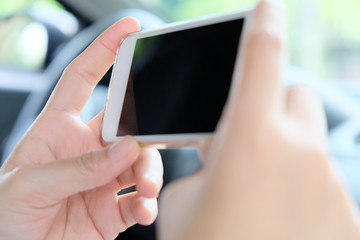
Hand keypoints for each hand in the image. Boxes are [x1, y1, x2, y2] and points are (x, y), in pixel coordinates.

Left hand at [0, 17, 162, 239]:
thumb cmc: (4, 216)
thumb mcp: (29, 184)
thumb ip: (79, 166)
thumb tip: (126, 149)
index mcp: (58, 130)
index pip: (82, 79)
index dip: (104, 51)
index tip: (129, 29)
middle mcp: (86, 150)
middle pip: (129, 124)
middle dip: (148, 129)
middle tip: (157, 136)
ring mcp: (103, 179)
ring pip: (142, 161)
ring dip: (151, 172)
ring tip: (146, 189)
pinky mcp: (113, 209)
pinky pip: (140, 200)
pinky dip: (147, 204)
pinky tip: (143, 210)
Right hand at [158, 0, 359, 238]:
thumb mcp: (182, 198)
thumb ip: (202, 163)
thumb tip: (218, 148)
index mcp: (251, 138)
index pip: (262, 57)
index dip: (263, 25)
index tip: (269, 6)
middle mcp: (299, 151)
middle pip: (296, 96)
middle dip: (273, 102)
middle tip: (250, 130)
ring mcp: (330, 183)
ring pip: (310, 142)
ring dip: (286, 150)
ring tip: (260, 188)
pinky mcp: (345, 214)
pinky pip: (322, 178)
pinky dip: (301, 184)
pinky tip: (280, 215)